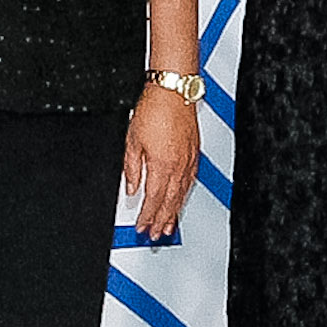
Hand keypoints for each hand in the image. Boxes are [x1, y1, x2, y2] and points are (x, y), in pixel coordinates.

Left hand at [123, 86, 197, 239]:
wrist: (173, 91)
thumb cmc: (154, 110)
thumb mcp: (132, 141)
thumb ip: (132, 168)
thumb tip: (131, 188)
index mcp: (162, 165)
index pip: (153, 199)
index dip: (147, 216)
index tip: (141, 227)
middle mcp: (178, 166)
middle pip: (169, 202)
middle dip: (161, 221)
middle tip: (155, 235)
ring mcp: (189, 160)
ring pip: (182, 194)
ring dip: (174, 212)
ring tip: (168, 226)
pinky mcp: (194, 153)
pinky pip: (190, 181)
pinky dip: (184, 195)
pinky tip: (180, 200)